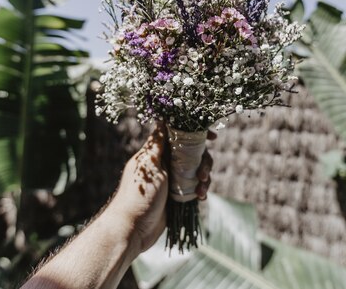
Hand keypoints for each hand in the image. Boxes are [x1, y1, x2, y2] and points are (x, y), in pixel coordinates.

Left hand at [109, 123, 214, 252]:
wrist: (134, 228)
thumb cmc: (139, 194)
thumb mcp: (149, 165)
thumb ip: (158, 142)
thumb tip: (162, 118)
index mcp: (157, 153)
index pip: (180, 136)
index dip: (196, 133)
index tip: (212, 136)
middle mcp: (165, 163)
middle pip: (193, 153)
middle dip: (204, 161)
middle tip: (204, 173)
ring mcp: (172, 180)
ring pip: (196, 171)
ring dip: (204, 177)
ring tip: (202, 189)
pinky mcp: (177, 195)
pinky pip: (194, 187)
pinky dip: (200, 190)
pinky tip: (200, 197)